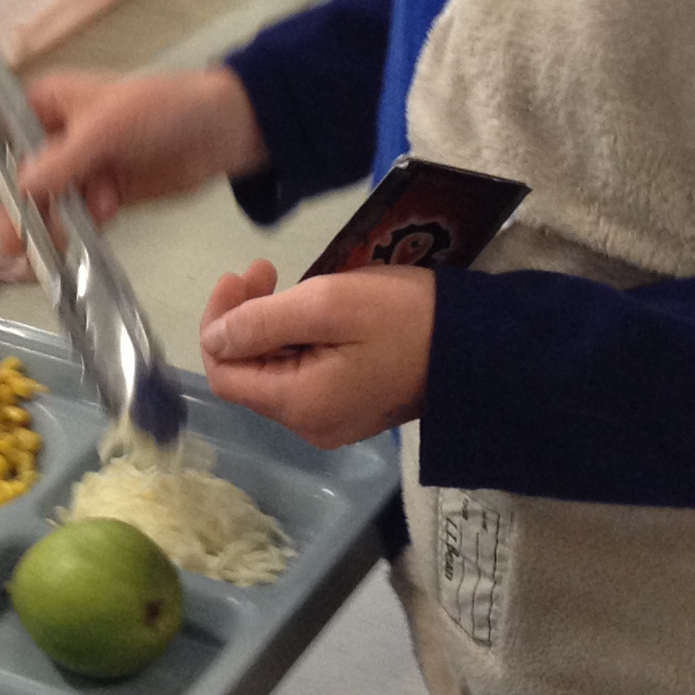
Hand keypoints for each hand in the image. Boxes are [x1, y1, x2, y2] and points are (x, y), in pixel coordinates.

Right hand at [0, 67, 263, 250]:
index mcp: (49, 103)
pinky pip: (78, 217)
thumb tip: (20, 187)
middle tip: (16, 241)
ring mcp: (81, 168)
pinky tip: (101, 221)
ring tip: (62, 244)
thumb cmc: (160, 109)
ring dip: (51, 222)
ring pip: (48, 202)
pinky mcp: (105, 194)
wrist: (222, 131)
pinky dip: (81, 227)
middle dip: (18, 207)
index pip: (0, 126)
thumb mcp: (107, 128)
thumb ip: (63, 159)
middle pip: (19, 174)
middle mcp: (57, 136)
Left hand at [195, 260, 433, 449]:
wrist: (480, 347)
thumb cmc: (403, 318)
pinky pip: (302, 376)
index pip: (224, 372)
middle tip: (264, 269)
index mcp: (299, 405)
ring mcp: (332, 420)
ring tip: (282, 281)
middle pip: (248, 373)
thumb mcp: (327, 305)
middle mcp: (309, 425)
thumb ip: (262, 322)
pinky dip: (293, 340)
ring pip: (274, 373)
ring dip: (267, 325)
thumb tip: (214, 337)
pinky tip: (308, 310)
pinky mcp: (351, 407)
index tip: (239, 276)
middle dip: (243, 318)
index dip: (218, 323)